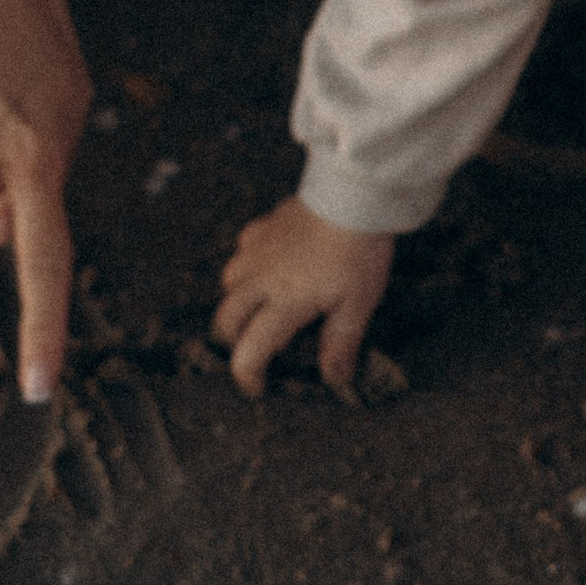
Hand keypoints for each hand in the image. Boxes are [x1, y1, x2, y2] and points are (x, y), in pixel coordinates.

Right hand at [214, 195, 395, 400]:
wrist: (354, 197)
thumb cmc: (359, 252)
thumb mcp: (358, 305)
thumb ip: (341, 344)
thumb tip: (335, 380)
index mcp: (284, 303)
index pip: (249, 350)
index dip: (247, 375)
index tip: (257, 387)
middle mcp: (261, 279)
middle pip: (226, 318)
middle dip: (234, 340)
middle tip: (257, 348)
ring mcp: (258, 250)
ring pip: (229, 282)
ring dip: (240, 301)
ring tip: (264, 307)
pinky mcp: (264, 227)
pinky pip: (243, 250)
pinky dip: (249, 265)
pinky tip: (271, 265)